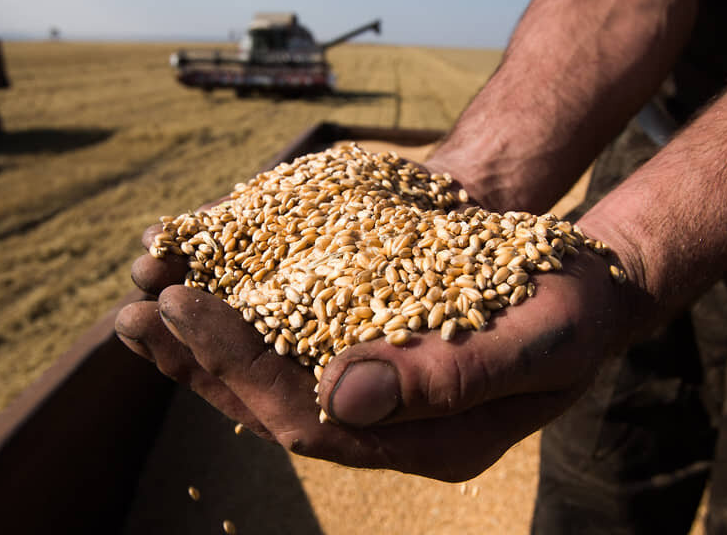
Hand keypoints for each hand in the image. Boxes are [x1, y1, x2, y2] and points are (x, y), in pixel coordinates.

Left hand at [115, 209, 643, 480]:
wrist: (588, 286)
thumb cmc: (574, 310)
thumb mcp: (537, 339)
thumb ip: (451, 375)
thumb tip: (343, 393)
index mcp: (429, 440)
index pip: (315, 423)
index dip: (242, 369)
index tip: (186, 308)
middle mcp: (391, 425)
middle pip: (275, 408)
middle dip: (202, 361)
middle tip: (137, 313)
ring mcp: (377, 389)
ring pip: (272, 380)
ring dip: (204, 348)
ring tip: (141, 306)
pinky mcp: (368, 345)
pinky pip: (291, 342)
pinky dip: (242, 317)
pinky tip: (201, 285)